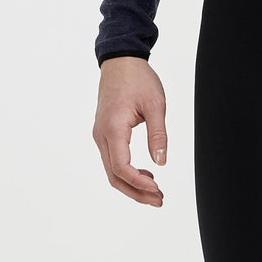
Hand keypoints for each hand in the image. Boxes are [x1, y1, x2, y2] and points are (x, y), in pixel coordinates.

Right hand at [93, 56, 167, 204]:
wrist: (120, 61)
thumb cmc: (138, 79)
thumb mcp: (155, 105)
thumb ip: (158, 135)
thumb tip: (161, 162)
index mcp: (113, 128)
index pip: (121, 167)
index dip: (138, 183)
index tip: (158, 189)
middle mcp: (101, 135)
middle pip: (114, 175)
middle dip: (136, 192)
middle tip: (159, 200)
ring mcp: (100, 135)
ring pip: (112, 170)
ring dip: (132, 184)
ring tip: (155, 193)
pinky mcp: (104, 133)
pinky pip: (113, 159)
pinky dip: (127, 172)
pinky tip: (146, 175)